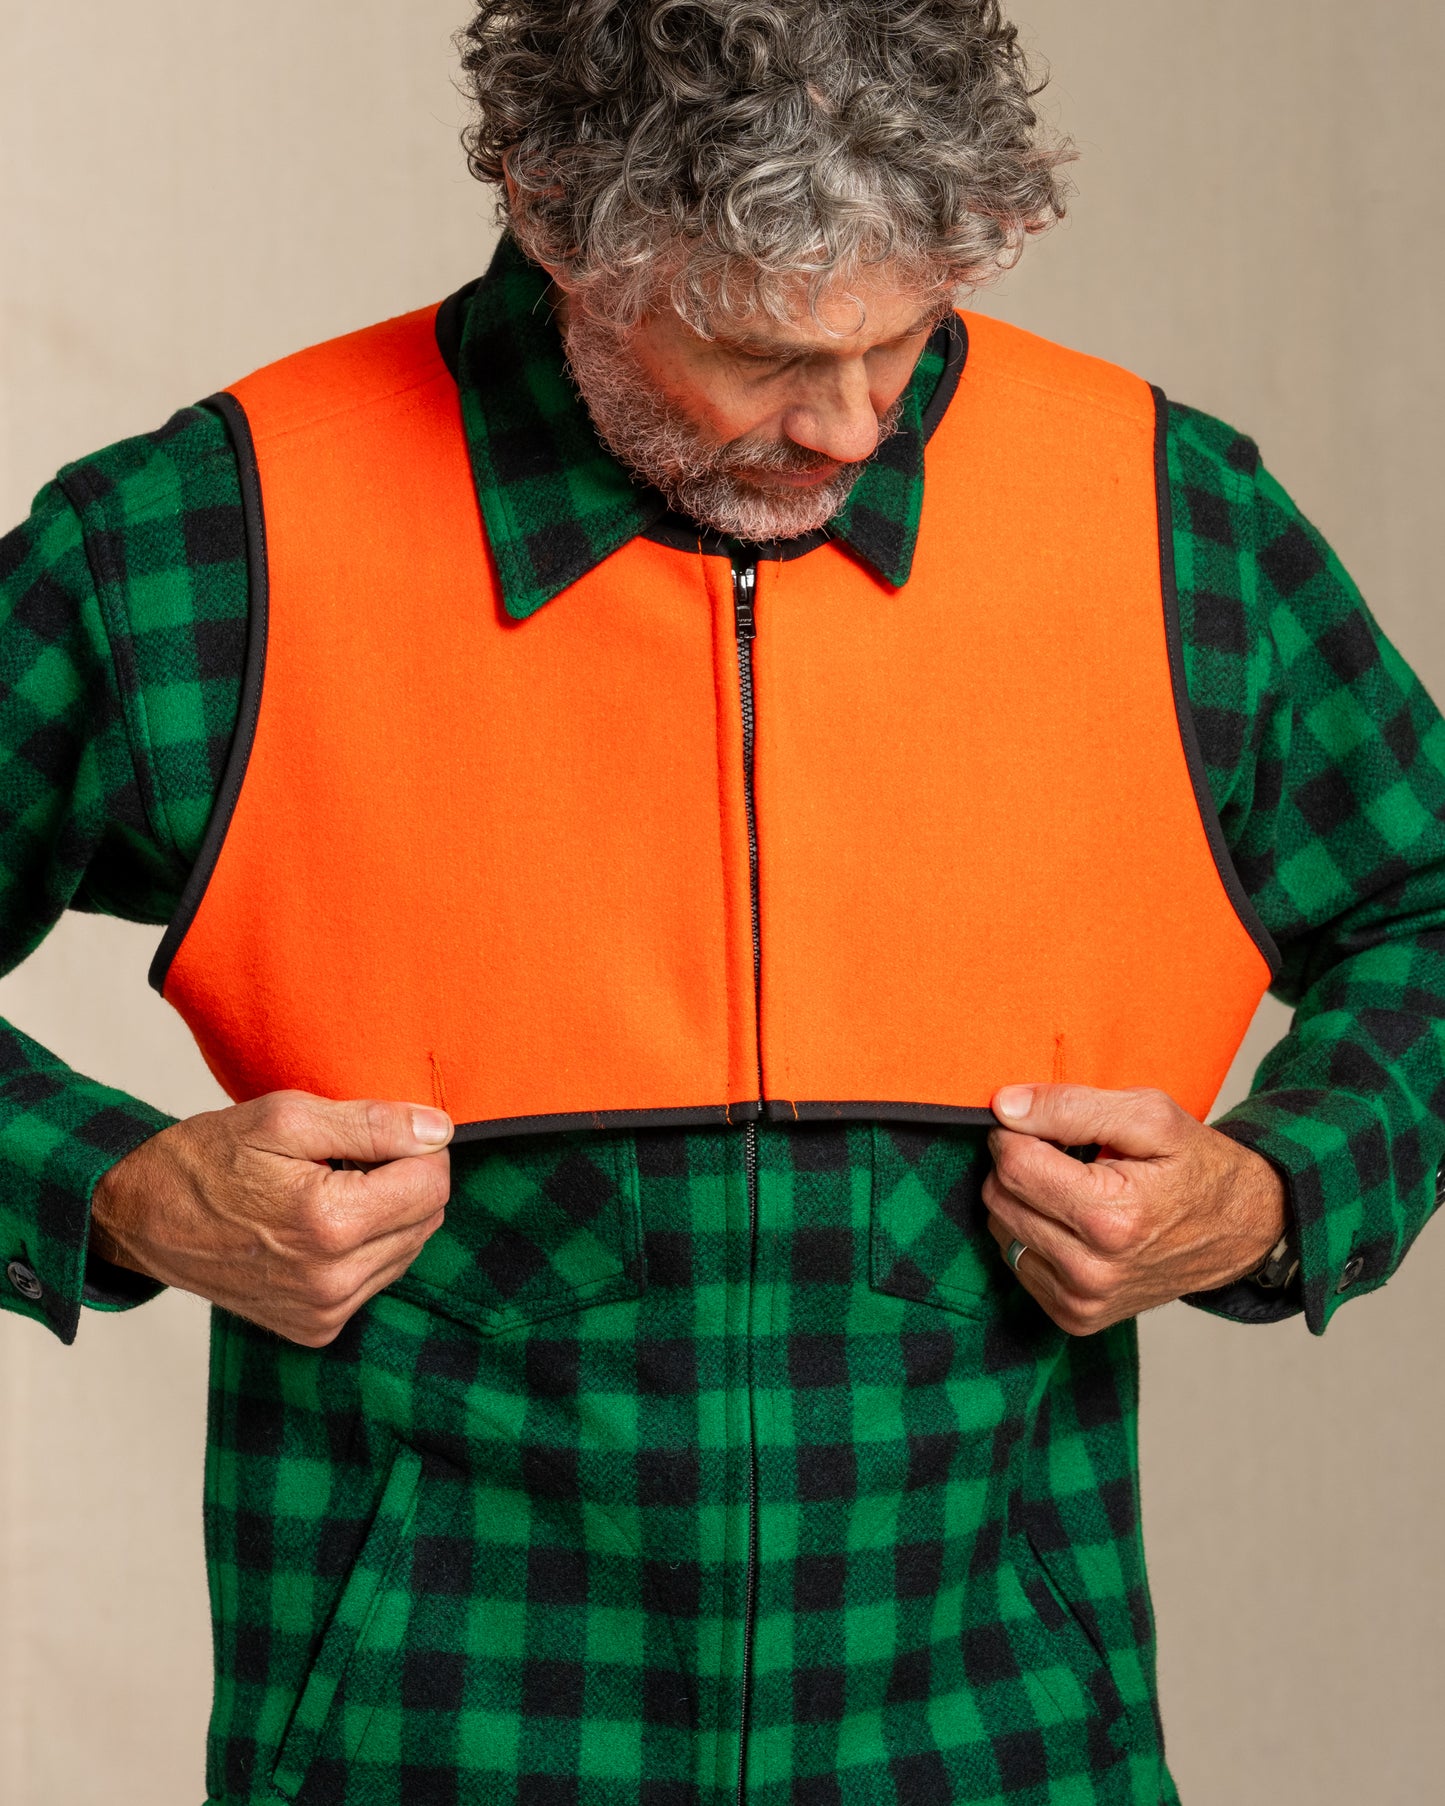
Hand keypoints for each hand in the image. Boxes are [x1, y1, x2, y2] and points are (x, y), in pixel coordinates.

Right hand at [90, 1091, 452, 1345]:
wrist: (145, 1216)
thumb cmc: (210, 1159)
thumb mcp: (287, 1119)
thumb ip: (373, 1124)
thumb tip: (440, 1130)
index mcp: (329, 1223)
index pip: (432, 1182)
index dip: (417, 1148)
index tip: (379, 1136)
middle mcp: (332, 1280)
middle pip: (427, 1218)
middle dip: (404, 1181)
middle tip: (349, 1161)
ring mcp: (324, 1313)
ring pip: (408, 1250)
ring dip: (387, 1215)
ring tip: (330, 1192)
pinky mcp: (316, 1330)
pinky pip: (377, 1279)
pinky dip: (365, 1248)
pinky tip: (321, 1227)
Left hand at [983, 1083, 1286, 1335]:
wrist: (1241, 1231)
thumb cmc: (1198, 1168)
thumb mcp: (1149, 1116)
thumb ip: (1071, 1106)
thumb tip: (1004, 1107)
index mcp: (1112, 1219)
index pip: (1014, 1165)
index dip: (1018, 1132)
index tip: (1043, 1124)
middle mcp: (1093, 1271)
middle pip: (1000, 1197)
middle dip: (1019, 1164)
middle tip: (1063, 1153)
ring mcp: (1083, 1301)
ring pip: (1001, 1229)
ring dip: (1023, 1200)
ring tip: (1073, 1187)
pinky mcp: (1076, 1317)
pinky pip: (1017, 1261)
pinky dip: (1033, 1233)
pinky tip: (1072, 1221)